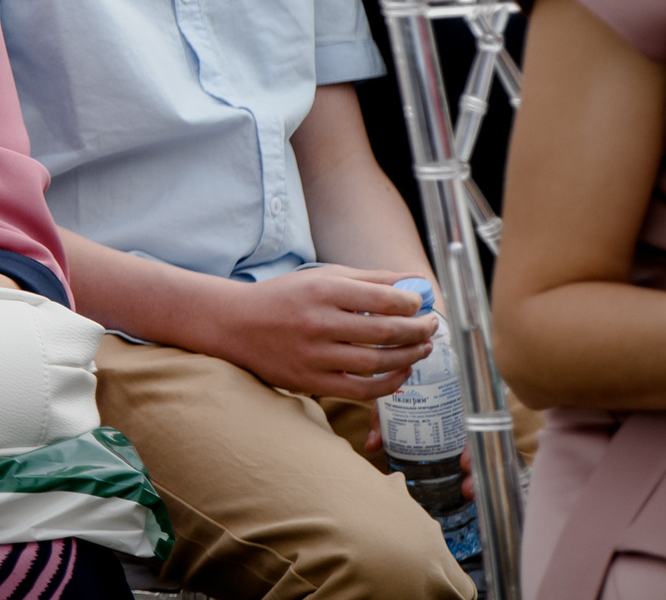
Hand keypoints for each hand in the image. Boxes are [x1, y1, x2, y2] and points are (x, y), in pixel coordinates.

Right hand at [207, 266, 437, 400]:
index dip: (412, 303)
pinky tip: (401, 373)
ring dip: (409, 356)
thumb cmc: (284, 297)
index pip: (382, 298)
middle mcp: (318, 322)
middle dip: (418, 330)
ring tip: (422, 349)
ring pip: (377, 362)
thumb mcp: (322, 277)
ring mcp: (314, 355)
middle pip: (385, 331)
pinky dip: (389, 384)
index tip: (421, 304)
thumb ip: (370, 280)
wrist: (234, 325)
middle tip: (431, 327)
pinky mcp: (311, 381)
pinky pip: (362, 389)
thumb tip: (416, 282)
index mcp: (322, 290)